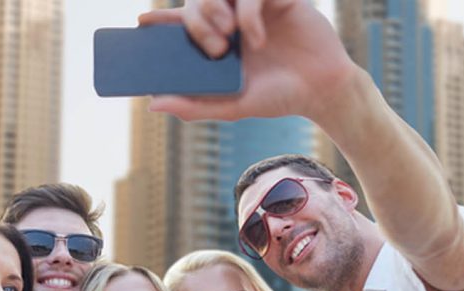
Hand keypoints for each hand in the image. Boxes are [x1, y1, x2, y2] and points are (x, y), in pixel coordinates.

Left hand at [139, 0, 358, 122]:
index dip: (161, 20)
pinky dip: (247, 13)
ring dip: (214, 10)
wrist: (322, 91)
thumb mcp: (233, 106)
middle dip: (196, 21)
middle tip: (213, 48)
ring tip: (229, 39)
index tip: (142, 23)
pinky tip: (258, 38)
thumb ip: (195, 106)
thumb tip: (153, 105)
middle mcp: (232, 20)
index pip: (182, 24)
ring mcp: (253, 7)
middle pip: (196, 2)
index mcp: (219, 43)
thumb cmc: (279, 97)